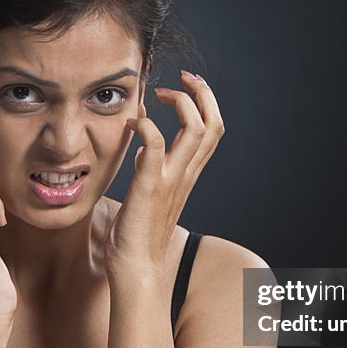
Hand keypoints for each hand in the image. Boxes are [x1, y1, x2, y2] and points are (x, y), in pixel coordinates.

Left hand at [105, 70, 225, 279]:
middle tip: (182, 79)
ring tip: (160, 93)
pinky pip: (157, 148)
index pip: (212, 129)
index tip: (186, 86)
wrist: (136, 269)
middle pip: (213, 124)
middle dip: (202, 93)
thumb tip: (143, 143)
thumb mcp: (150, 192)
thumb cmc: (137, 234)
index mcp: (188, 175)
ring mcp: (171, 181)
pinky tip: (133, 123)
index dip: (205, 102)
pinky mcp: (150, 188)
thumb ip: (152, 167)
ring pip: (197, 130)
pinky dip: (148, 127)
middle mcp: (186, 175)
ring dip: (181, 103)